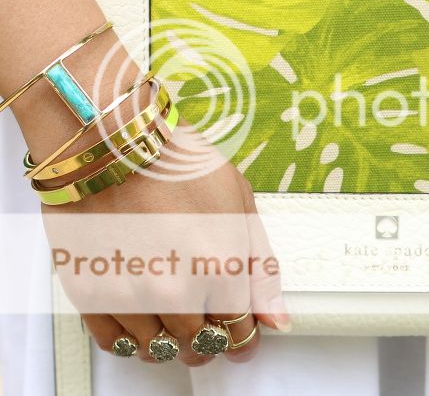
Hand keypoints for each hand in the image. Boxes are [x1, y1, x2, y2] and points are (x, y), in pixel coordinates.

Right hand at [43, 126, 288, 365]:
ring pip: (157, 351)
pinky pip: (113, 343)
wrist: (110, 141)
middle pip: (200, 346)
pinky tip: (141, 317)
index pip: (240, 331)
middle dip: (212, 339)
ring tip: (173, 313)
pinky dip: (131, 339)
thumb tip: (275, 319)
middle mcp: (175, 291)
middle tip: (208, 320)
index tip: (242, 333)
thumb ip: (260, 268)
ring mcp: (129, 296)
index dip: (245, 335)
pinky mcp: (89, 293)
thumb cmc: (177, 162)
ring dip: (171, 341)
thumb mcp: (239, 204)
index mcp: (220, 268)